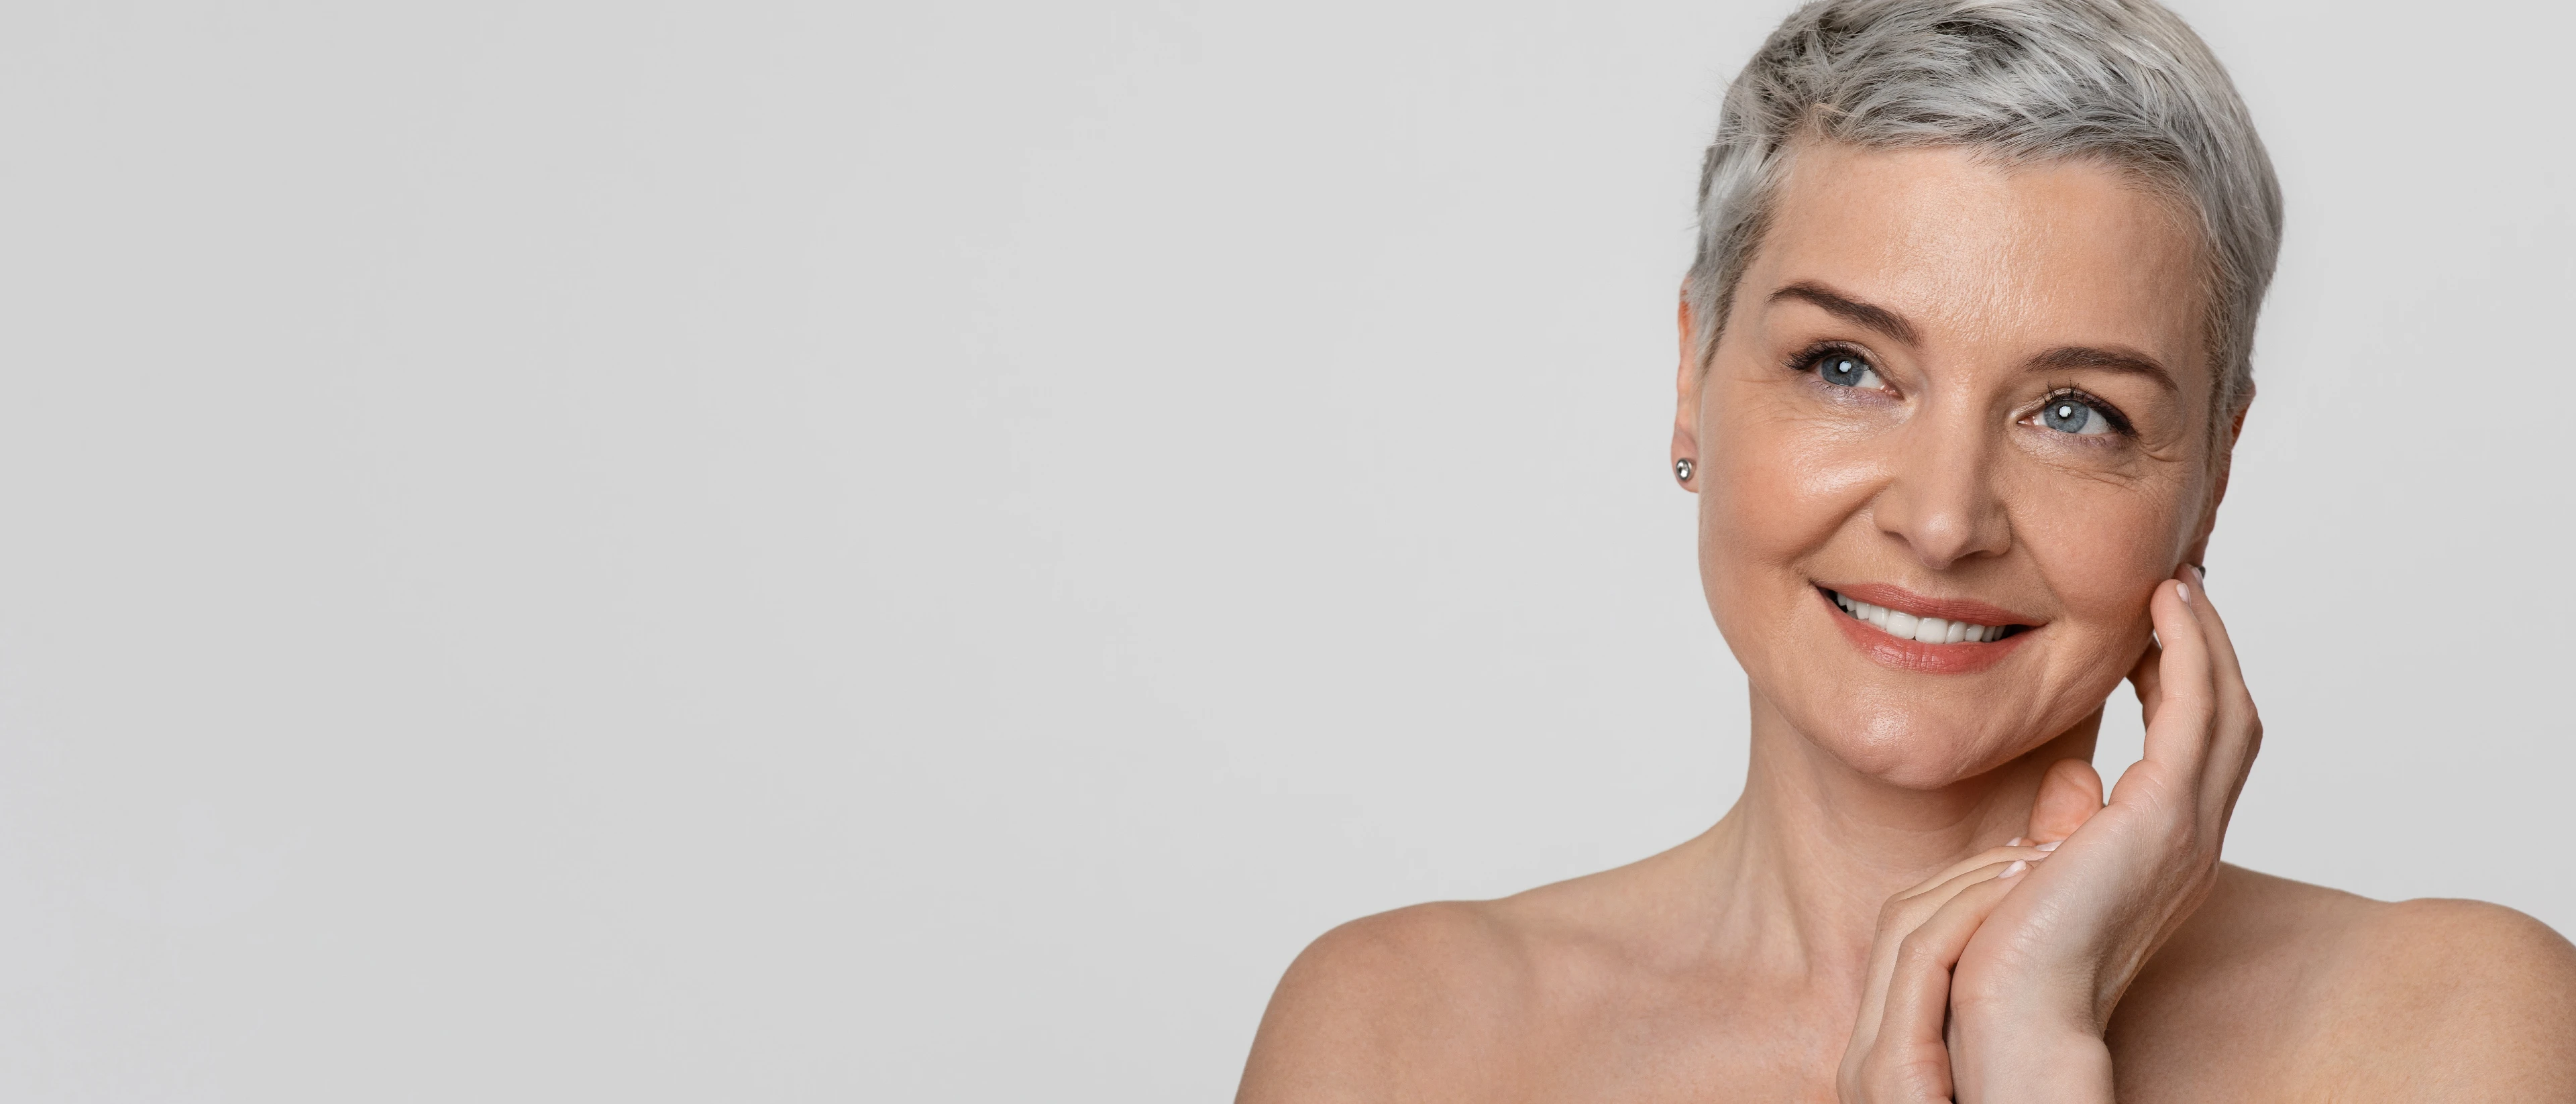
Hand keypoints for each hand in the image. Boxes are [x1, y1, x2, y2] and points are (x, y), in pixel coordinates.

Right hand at [1836, 841, 2052, 1102]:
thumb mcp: (1991, 1080)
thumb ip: (1988, 1039)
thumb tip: (2029, 986)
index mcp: (1886, 1059)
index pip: (1905, 943)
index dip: (1961, 890)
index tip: (2024, 860)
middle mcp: (1864, 1059)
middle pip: (1898, 921)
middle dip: (1968, 873)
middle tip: (2039, 844)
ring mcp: (1869, 1068)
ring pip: (1905, 928)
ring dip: (1974, 882)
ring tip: (2039, 858)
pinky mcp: (1891, 1076)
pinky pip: (1923, 960)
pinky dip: (1970, 912)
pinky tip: (2019, 888)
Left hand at [1944, 566, 2263, 1100]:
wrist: (2016, 1010)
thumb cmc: (2013, 952)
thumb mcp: (2046, 871)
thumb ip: (2066, 825)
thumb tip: (2072, 781)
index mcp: (2165, 853)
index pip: (2199, 749)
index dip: (2191, 684)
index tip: (2161, 630)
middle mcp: (2192, 841)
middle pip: (2230, 720)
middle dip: (2212, 650)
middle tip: (2181, 588)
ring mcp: (2186, 830)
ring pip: (2226, 709)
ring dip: (2206, 640)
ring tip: (2175, 584)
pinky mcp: (2163, 817)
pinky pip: (2196, 712)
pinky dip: (2189, 652)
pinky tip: (2165, 606)